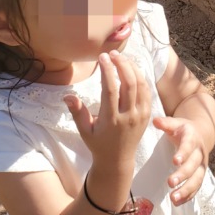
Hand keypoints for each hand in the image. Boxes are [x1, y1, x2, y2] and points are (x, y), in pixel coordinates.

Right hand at [64, 51, 151, 169]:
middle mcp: (128, 116)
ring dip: (132, 68)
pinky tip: (132, 69)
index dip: (107, 71)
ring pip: (141, 85)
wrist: (118, 160)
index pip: (110, 90)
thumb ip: (77, 112)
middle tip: (112, 53)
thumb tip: (67, 95)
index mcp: (111, 120)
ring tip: (122, 58)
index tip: (102, 57)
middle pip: (129, 84)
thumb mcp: (84, 130)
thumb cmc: (98, 143)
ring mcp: (140, 115)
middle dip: (121, 64)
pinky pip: (147, 92)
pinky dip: (141, 77)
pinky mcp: (147, 114)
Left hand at [152, 115, 207, 205]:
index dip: (183, 153)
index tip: (175, 161)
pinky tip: (177, 203)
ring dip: (186, 190)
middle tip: (170, 182)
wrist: (200, 134)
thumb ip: (166, 123)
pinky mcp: (200, 175)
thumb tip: (155, 121)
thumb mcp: (176, 123)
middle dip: (182, 175)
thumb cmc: (183, 129)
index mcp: (193, 138)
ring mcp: (202, 166)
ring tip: (173, 198)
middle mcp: (200, 153)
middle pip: (193, 166)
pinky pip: (196, 187)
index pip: (189, 146)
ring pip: (197, 179)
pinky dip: (188, 196)